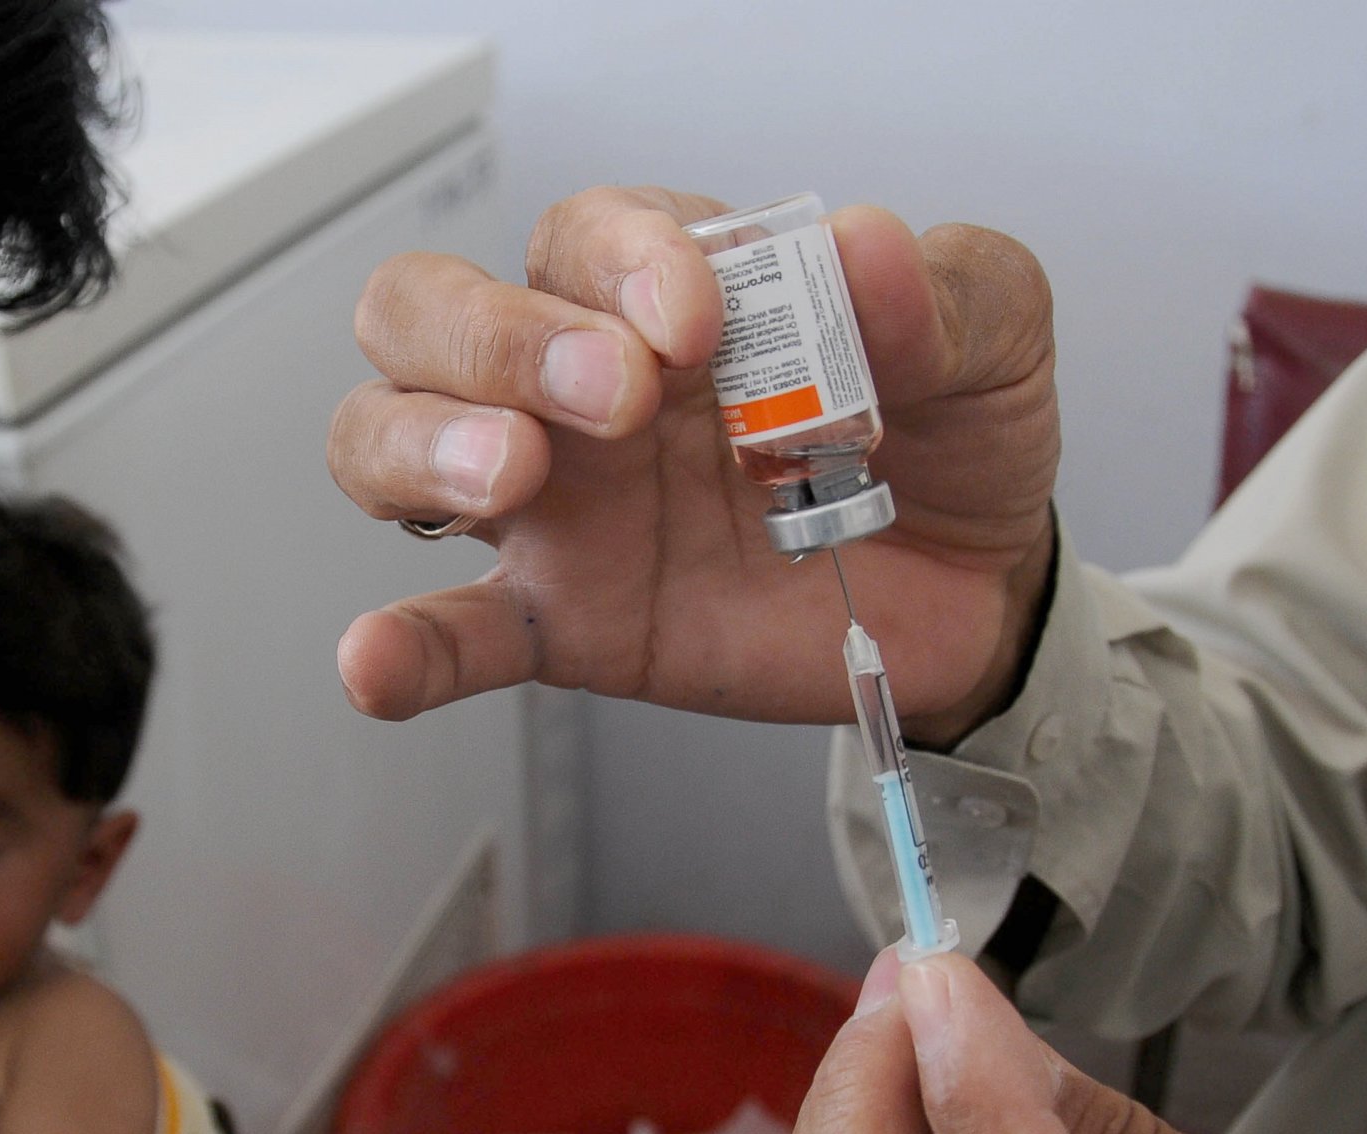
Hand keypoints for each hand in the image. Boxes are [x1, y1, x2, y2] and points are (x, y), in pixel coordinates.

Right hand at [326, 187, 1059, 742]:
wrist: (982, 596)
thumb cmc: (951, 443)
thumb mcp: (991, 337)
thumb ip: (942, 293)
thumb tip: (867, 252)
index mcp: (667, 293)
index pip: (583, 235)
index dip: (624, 263)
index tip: (699, 322)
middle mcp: (578, 385)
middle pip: (428, 312)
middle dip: (494, 337)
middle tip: (612, 397)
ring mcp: (555, 506)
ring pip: (389, 439)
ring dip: (424, 445)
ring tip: (513, 479)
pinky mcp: (564, 619)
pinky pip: (451, 630)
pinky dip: (402, 648)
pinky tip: (375, 664)